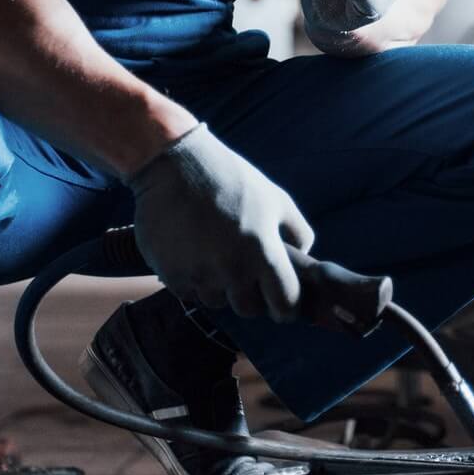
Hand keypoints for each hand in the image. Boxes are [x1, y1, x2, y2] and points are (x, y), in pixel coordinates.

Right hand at [126, 125, 314, 321]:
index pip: (285, 302)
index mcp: (263, 252)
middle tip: (245, 277)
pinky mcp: (171, 275)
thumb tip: (303, 257)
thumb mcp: (275, 199)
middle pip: (248, 310)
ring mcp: (200, 274)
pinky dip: (192, 279)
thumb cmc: (230, 178)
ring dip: (219, 286)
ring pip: (216, 301)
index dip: (287, 307)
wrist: (174, 164)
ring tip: (214, 254)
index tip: (283, 304)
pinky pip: (188, 292)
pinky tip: (191, 252)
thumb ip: (297, 232)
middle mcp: (232, 269)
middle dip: (251, 298)